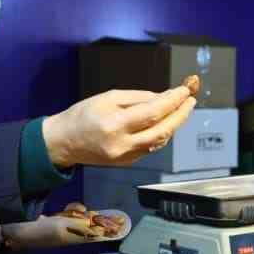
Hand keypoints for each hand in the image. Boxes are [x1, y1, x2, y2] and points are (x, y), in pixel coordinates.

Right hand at [40, 87, 196, 168]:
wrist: (63, 142)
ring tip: (181, 108)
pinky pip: (151, 147)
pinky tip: (165, 122)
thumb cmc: (82, 115)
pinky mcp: (127, 163)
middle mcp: (123, 144)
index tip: (185, 91)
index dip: (173, 101)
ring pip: (160, 140)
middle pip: (163, 130)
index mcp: (115, 125)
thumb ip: (138, 98)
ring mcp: (126, 157)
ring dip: (174, 124)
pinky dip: (161, 133)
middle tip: (190, 100)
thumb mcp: (108, 98)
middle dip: (181, 114)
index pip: (153, 113)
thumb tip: (164, 97)